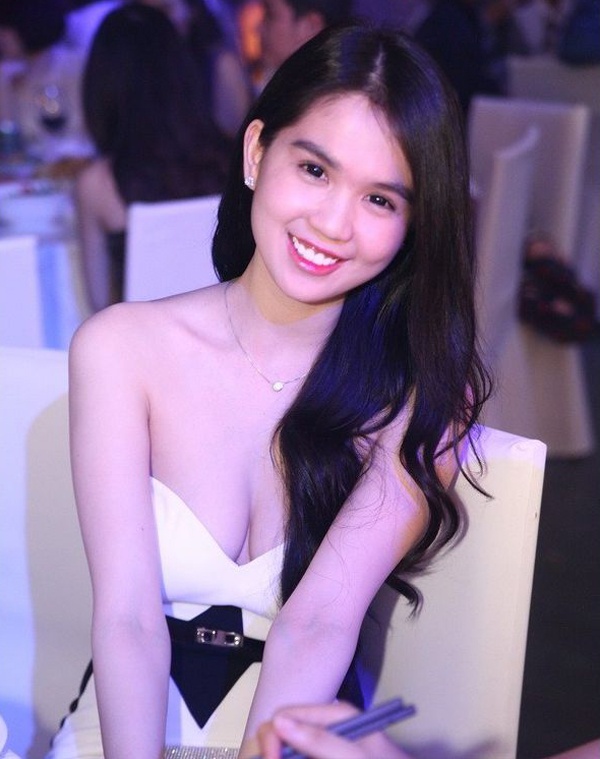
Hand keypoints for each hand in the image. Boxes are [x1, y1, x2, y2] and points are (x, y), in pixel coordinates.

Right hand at [257, 702, 411, 758]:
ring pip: (286, 750)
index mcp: (333, 716)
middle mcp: (323, 728)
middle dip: (272, 751)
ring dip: (280, 756)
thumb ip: (319, 740)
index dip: (272, 738)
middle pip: (280, 734)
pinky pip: (298, 757)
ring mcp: (321, 747)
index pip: (285, 716)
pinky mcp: (321, 755)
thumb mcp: (354, 755)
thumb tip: (279, 723)